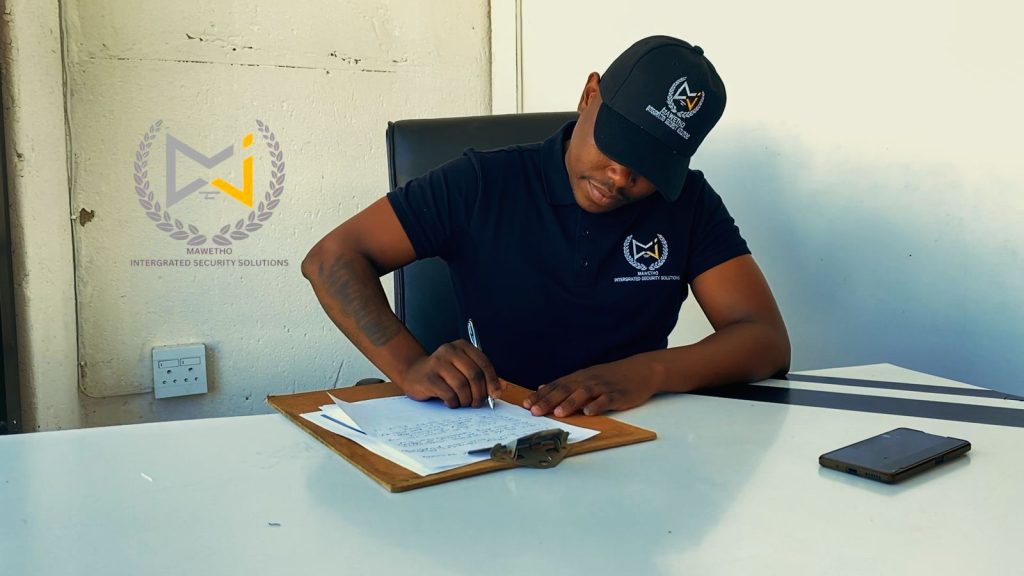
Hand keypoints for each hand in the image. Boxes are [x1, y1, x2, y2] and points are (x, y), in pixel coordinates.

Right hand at [399, 340, 502, 407]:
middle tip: (477, 403)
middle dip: (480, 394)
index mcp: (462, 346)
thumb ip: (483, 376)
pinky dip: (453, 402)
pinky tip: (451, 402)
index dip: (492, 381)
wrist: (414, 374)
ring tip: (463, 403)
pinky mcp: (429, 377)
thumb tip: (502, 387)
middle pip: (474, 375)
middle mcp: (450, 350)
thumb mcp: (463, 370)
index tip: (496, 394)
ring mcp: (437, 363)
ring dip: (466, 400)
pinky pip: (448, 394)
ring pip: (462, 386)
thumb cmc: (443, 374)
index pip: (484, 363)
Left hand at [523, 358, 658, 416]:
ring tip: (557, 413)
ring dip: (570, 403)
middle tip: (534, 411)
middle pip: (565, 390)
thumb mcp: (585, 377)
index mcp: (578, 378)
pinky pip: (605, 400)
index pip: (555, 386)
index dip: (540, 395)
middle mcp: (588, 381)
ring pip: (583, 394)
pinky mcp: (617, 395)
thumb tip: (542, 387)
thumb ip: (564, 384)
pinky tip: (588, 412)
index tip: (525, 404)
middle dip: (548, 401)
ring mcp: (602, 387)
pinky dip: (596, 405)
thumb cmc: (610, 376)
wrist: (639, 371)